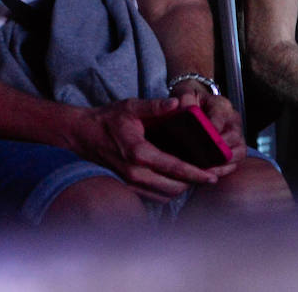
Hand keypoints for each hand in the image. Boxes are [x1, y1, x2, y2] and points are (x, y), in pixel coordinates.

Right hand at [74, 97, 225, 202]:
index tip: (214, 175)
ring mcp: (131, 183)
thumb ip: (155, 106)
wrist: (83, 135)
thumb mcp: (131, 106)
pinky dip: (171, 190)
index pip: (174, 168)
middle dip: (195, 182)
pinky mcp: (130, 187)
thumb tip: (178, 102)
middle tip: (214, 173)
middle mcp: (135, 173)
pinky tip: (181, 178)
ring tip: (200, 175)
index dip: (197, 173)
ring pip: (166, 195)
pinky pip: (156, 196)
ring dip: (184, 187)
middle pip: (174, 187)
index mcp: (139, 153)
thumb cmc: (108, 119)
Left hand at [172, 84, 245, 167]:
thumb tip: (186, 110)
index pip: (221, 116)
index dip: (213, 128)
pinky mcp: (235, 149)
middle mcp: (233, 120)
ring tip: (206, 171)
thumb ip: (185, 99)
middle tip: (204, 159)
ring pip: (238, 152)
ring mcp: (236, 135)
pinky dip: (223, 170)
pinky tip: (208, 174)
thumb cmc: (191, 100)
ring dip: (223, 163)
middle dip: (219, 149)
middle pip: (234, 136)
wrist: (197, 104)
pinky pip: (235, 162)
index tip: (203, 138)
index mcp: (221, 105)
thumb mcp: (185, 93)